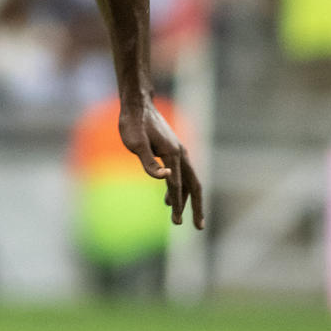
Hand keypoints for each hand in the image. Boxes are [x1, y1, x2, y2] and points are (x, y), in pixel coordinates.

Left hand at [120, 98, 204, 229]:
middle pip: (194, 185)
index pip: (177, 185)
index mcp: (173, 153)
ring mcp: (178, 151)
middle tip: (197, 227)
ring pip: (189, 180)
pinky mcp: (172, 150)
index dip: (177, 204)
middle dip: (195, 207)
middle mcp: (180, 153)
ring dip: (186, 199)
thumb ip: (148, 162)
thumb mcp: (135, 143)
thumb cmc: (133, 123)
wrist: (137, 104)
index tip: (177, 221)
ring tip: (179, 217)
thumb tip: (165, 177)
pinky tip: (167, 197)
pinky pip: (181, 174)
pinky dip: (179, 188)